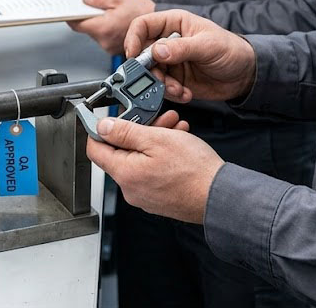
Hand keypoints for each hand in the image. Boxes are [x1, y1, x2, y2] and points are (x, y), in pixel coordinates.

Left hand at [67, 0, 154, 53]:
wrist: (161, 23)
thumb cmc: (144, 11)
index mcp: (103, 27)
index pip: (76, 24)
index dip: (71, 16)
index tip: (69, 11)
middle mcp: (105, 41)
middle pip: (87, 29)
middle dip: (88, 18)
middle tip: (95, 8)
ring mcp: (110, 47)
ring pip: (96, 34)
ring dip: (98, 25)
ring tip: (110, 15)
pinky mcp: (115, 50)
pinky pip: (105, 39)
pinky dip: (106, 31)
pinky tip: (115, 22)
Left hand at [86, 112, 221, 223]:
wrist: (219, 196)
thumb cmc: (193, 171)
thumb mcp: (156, 139)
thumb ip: (125, 132)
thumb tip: (103, 126)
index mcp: (124, 173)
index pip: (96, 150)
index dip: (99, 130)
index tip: (109, 118)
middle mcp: (131, 188)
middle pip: (122, 152)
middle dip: (139, 130)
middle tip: (156, 118)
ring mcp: (145, 195)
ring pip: (140, 159)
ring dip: (154, 140)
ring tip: (174, 128)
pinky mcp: (159, 198)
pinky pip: (152, 171)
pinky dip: (162, 155)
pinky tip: (178, 143)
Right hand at [124, 9, 256, 103]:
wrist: (245, 75)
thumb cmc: (231, 50)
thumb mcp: (207, 46)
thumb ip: (181, 48)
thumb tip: (156, 51)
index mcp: (173, 24)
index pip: (142, 25)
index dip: (133, 39)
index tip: (133, 56)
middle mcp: (168, 42)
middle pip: (142, 54)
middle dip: (149, 70)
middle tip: (160, 80)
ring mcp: (170, 62)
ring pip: (150, 74)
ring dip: (161, 85)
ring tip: (179, 90)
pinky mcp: (174, 79)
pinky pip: (162, 87)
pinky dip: (170, 94)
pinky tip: (186, 94)